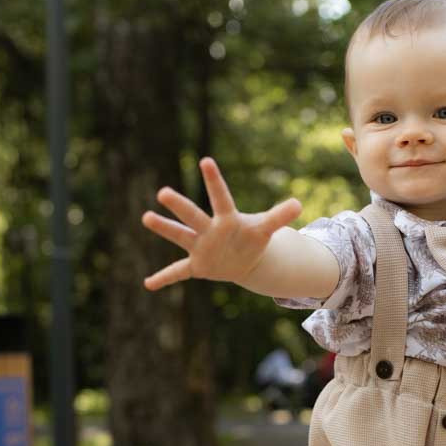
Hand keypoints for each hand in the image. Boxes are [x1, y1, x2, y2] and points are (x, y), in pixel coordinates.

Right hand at [142, 158, 301, 289]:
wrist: (244, 259)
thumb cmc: (252, 237)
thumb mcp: (266, 228)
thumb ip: (279, 216)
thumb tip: (299, 204)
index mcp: (226, 218)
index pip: (221, 197)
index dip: (215, 181)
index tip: (206, 161)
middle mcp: (209, 229)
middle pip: (193, 215)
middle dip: (179, 206)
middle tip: (163, 192)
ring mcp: (200, 246)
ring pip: (180, 236)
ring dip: (164, 228)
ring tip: (146, 217)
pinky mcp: (197, 265)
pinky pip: (178, 272)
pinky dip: (164, 278)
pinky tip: (148, 284)